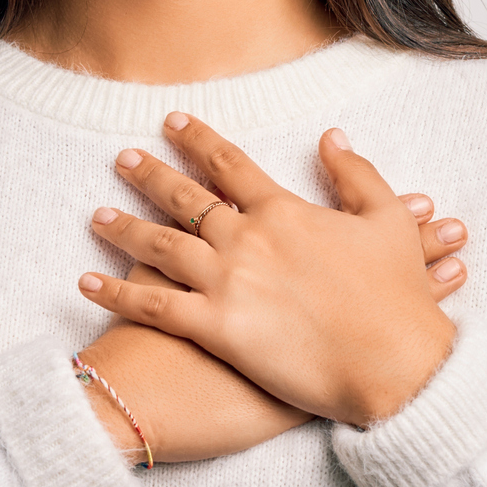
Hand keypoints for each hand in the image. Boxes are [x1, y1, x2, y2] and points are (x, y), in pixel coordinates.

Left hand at [80, 114, 460, 427]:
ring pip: (162, 247)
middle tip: (122, 158)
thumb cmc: (397, 298)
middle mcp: (247, 240)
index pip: (230, 165)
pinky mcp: (216, 330)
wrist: (394, 363)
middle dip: (150, 175)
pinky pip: (155, 306)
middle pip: (186, 199)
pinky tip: (89, 282)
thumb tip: (330, 136)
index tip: (171, 122)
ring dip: (125, 228)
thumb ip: (356, 174)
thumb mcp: (388, 221)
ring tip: (98, 215)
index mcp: (284, 211)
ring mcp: (227, 284)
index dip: (197, 140)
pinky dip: (118, 292)